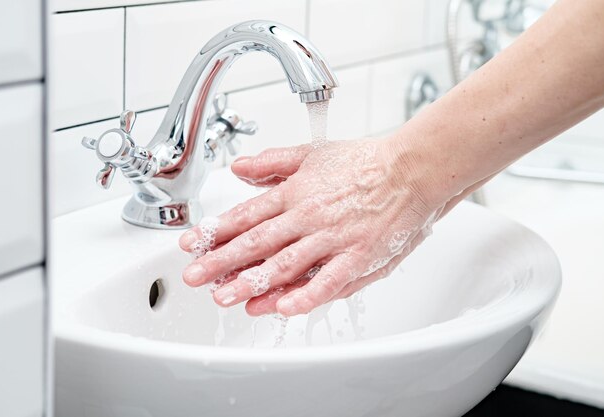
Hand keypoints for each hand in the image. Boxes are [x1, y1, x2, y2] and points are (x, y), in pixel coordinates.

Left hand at [179, 137, 445, 315]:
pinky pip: (329, 281)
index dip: (216, 231)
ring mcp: (334, 239)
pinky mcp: (359, 257)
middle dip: (221, 261)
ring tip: (224, 298)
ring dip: (251, 283)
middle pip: (257, 243)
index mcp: (296, 193)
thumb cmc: (365, 163)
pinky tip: (283, 308)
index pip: (247, 215)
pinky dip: (306, 295)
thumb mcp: (313, 153)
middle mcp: (309, 216)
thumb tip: (239, 168)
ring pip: (285, 265)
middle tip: (194, 278)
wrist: (412, 170)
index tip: (191, 245)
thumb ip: (273, 163)